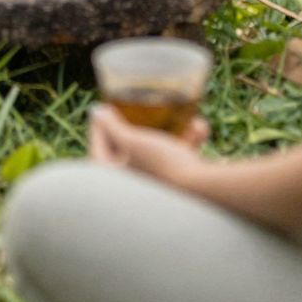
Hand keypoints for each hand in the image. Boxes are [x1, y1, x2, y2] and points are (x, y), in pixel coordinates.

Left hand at [88, 103, 207, 180]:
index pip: (97, 151)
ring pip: (157, 157)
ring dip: (170, 134)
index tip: (102, 109)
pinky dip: (186, 146)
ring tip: (181, 117)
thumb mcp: (133, 141)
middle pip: (127, 154)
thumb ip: (113, 127)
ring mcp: (156, 192)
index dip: (98, 128)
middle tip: (134, 113)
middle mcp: (132, 190)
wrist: (205, 192)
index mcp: (114, 181)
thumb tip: (97, 113)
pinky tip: (199, 128)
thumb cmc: (161, 165)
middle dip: (137, 130)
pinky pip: (177, 164)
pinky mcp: (178, 192)